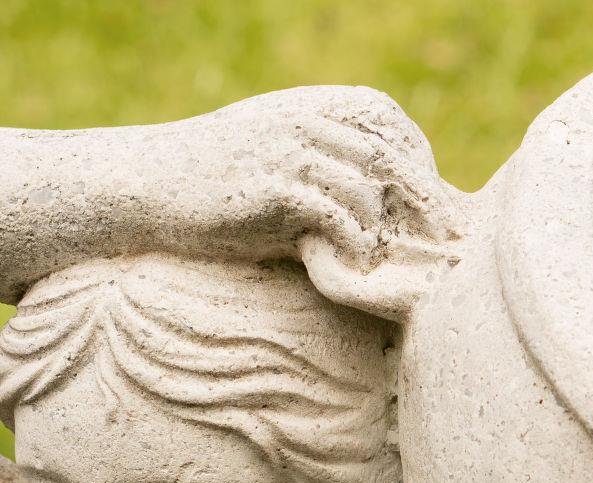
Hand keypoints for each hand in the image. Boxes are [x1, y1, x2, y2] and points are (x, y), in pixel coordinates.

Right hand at [190, 86, 461, 318]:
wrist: (148, 185)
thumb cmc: (211, 184)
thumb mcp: (270, 157)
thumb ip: (319, 167)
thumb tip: (372, 209)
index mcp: (306, 106)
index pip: (385, 117)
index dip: (415, 154)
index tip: (429, 196)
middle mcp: (303, 120)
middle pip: (388, 153)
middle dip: (422, 198)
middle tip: (444, 239)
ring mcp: (288, 151)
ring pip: (367, 185)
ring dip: (389, 228)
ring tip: (400, 261)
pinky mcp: (273, 189)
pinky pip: (335, 215)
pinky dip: (354, 244)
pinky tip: (357, 267)